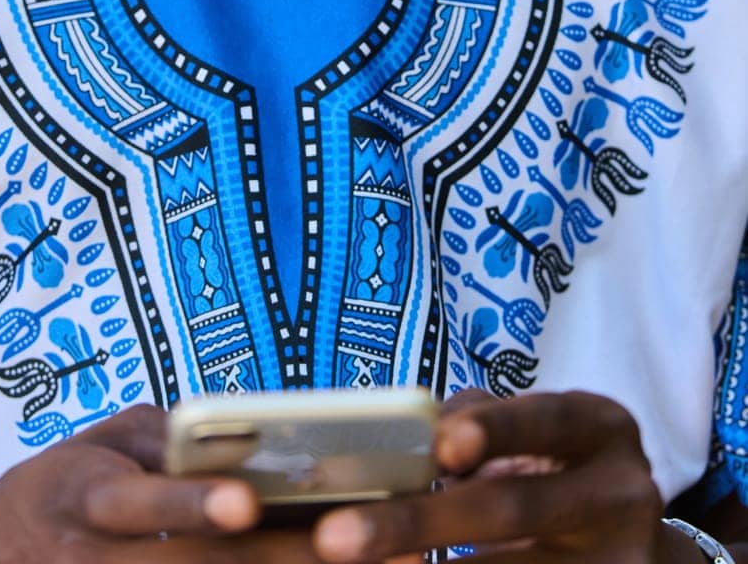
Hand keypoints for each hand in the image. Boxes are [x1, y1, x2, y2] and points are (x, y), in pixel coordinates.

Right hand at [0, 403, 324, 561]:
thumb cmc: (67, 484)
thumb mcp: (104, 441)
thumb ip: (168, 438)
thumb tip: (248, 439)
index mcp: (81, 494)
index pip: (138, 500)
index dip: (191, 501)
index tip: (247, 498)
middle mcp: (88, 559)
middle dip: (274, 556)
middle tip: (348, 540)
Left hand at [310, 388, 687, 563]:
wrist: (633, 545)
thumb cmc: (558, 467)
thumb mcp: (537, 431)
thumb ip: (479, 424)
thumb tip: (410, 439)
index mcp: (602, 428)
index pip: (546, 420)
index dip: (497, 431)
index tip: (442, 448)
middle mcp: (621, 494)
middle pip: (513, 509)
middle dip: (420, 522)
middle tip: (336, 537)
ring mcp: (620, 562)